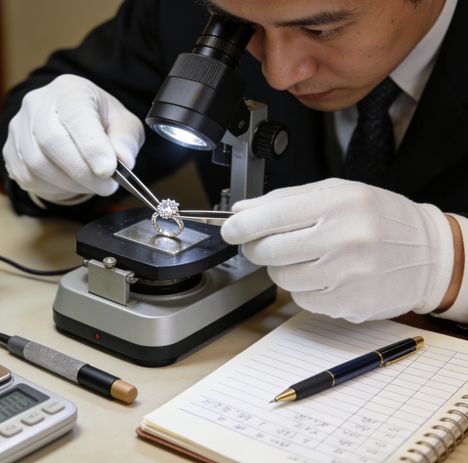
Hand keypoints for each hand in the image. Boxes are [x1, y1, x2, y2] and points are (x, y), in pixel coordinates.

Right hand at [2, 74, 144, 202]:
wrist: (73, 126)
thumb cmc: (100, 122)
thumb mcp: (124, 124)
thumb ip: (126, 140)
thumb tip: (122, 160)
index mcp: (69, 90)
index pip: (75, 116)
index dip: (91, 146)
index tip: (108, 170)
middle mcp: (37, 104)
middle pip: (51, 140)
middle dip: (82, 171)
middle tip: (106, 186)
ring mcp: (19, 128)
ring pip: (37, 164)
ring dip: (69, 183)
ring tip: (92, 185)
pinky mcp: (10, 151)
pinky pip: (27, 177)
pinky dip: (53, 188)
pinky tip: (70, 184)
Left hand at [221, 178, 454, 321]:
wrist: (429, 254)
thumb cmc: (379, 219)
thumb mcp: (337, 193)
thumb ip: (285, 199)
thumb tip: (242, 211)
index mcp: (337, 204)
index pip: (269, 216)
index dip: (240, 225)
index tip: (230, 229)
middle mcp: (343, 238)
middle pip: (268, 251)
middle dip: (256, 248)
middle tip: (263, 244)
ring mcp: (347, 275)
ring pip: (281, 278)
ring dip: (281, 269)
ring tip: (305, 257)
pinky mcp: (350, 303)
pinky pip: (302, 300)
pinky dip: (303, 289)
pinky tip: (324, 275)